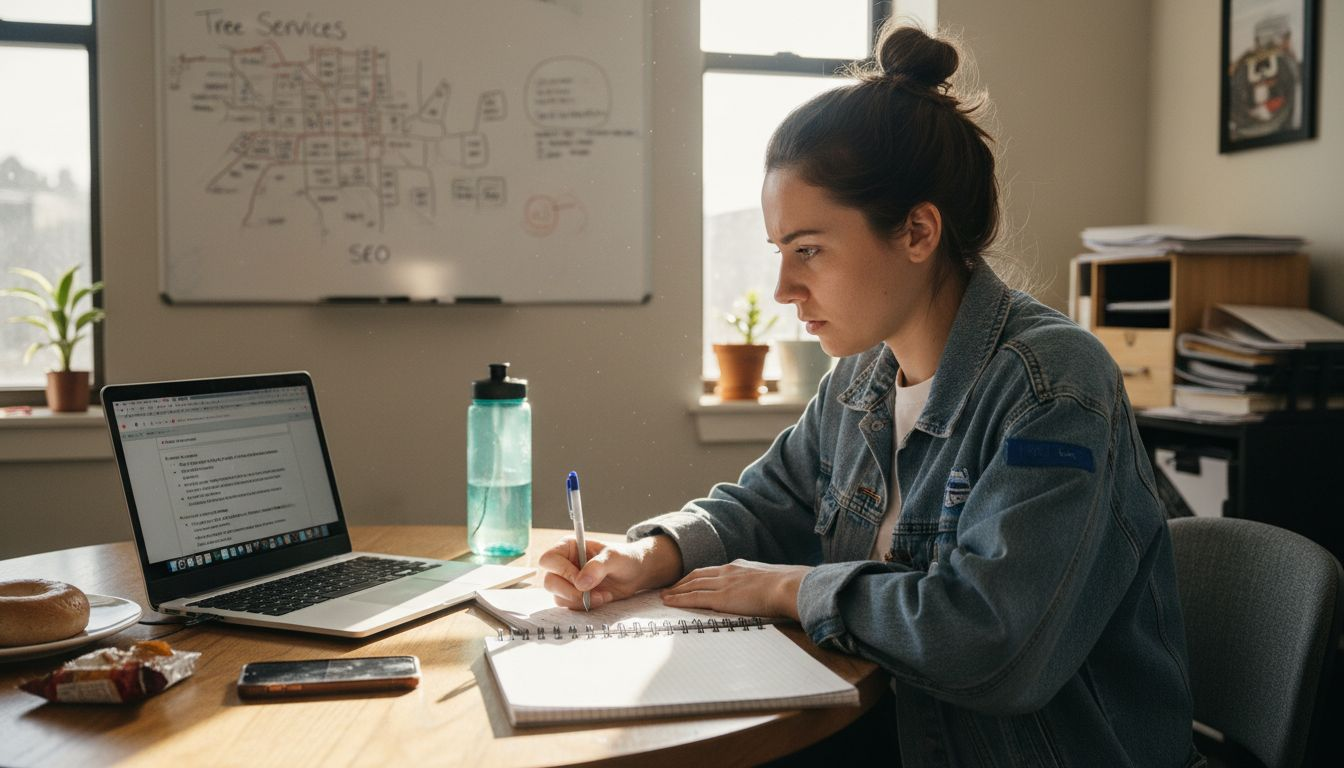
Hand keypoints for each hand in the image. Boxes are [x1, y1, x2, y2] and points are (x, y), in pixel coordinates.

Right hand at [537, 535, 682, 609]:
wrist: (635, 574)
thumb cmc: (624, 558)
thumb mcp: (614, 557)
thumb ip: (598, 566)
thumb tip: (581, 583)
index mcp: (568, 547)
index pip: (549, 559)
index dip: (562, 571)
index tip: (581, 580)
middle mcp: (564, 564)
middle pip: (549, 581)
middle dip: (570, 591)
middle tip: (590, 593)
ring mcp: (567, 581)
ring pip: (558, 596)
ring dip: (580, 600)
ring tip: (602, 595)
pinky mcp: (574, 596)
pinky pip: (569, 605)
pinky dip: (584, 606)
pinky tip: (601, 598)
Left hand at [661, 560, 810, 620]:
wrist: (789, 587)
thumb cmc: (787, 586)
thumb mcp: (771, 579)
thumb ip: (761, 584)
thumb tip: (765, 591)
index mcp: (739, 567)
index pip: (713, 571)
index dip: (698, 576)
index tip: (688, 580)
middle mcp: (728, 572)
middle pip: (697, 575)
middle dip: (681, 582)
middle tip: (669, 587)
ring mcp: (723, 584)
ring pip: (692, 585)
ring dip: (676, 590)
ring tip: (664, 595)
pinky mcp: (721, 598)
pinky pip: (694, 598)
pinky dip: (679, 599)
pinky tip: (669, 602)